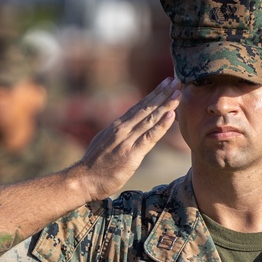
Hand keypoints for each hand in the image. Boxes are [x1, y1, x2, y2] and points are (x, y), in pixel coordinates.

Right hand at [73, 77, 180, 200]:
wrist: (83, 180)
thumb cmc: (93, 166)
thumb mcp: (104, 143)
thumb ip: (117, 135)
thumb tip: (124, 130)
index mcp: (117, 126)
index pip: (139, 106)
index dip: (154, 94)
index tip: (166, 83)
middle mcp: (122, 129)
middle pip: (146, 108)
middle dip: (163, 93)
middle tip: (177, 81)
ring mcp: (127, 140)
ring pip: (150, 119)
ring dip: (166, 105)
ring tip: (179, 93)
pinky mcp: (131, 154)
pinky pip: (150, 137)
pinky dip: (162, 125)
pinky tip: (172, 115)